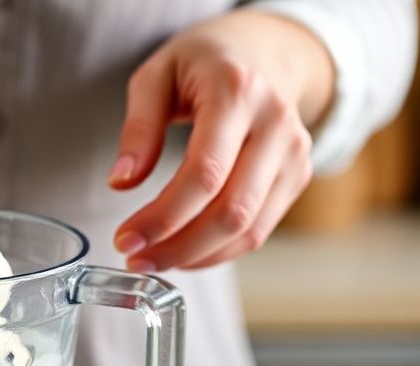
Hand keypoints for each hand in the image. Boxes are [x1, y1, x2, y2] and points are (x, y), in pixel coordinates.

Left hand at [109, 10, 333, 270]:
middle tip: (135, 257)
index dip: (163, 217)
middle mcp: (275, 124)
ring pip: (249, 230)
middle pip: (231, 211)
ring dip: (197, 256)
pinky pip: (259, 230)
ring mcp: (294, 153)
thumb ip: (138, 127)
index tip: (126, 238)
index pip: (205, 173)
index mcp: (238, 93)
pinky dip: (219, 251)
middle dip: (178, 246)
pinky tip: (184, 252)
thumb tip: (121, 182)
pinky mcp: (297, 176)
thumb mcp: (156, 76)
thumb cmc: (202, 63)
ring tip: (154, 259)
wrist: (262, 51)